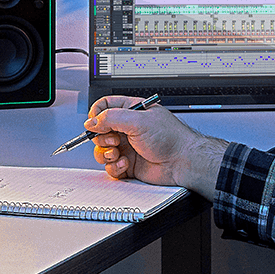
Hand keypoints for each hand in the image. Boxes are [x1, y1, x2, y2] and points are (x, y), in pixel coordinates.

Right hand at [86, 96, 227, 200]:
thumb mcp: (138, 120)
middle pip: (100, 131)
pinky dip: (114, 167)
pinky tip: (125, 164)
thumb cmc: (171, 138)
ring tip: (117, 153)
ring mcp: (127, 147)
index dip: (96, 114)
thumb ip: (111, 118)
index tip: (94, 123)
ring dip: (105, 153)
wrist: (182, 162)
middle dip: (101, 137)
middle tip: (114, 140)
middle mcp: (128, 128)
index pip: (105, 106)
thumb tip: (92, 121)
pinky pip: (110, 167)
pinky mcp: (127, 164)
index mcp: (132, 111)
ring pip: (102, 150)